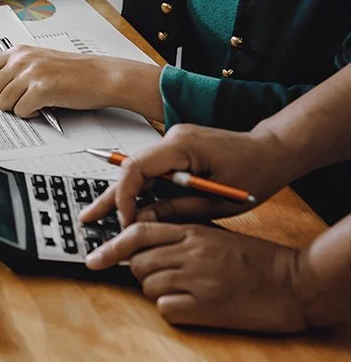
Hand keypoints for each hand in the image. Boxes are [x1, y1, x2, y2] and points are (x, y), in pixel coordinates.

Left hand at [0, 45, 162, 119]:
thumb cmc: (74, 74)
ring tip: (40, 100)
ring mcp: (30, 72)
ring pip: (3, 105)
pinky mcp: (41, 87)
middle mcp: (20, 59)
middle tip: (26, 99)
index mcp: (17, 52)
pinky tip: (48, 104)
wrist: (103, 76)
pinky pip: (22, 112)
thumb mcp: (39, 64)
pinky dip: (33, 114)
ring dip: (19, 109)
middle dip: (3, 103)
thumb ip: (14, 72)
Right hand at [80, 124, 291, 227]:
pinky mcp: (176, 151)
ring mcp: (172, 143)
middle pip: (129, 169)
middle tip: (88, 217)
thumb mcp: (215, 203)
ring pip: (137, 171)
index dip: (124, 197)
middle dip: (110, 197)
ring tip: (97, 214)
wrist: (273, 150)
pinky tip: (127, 207)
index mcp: (181, 147)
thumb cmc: (254, 172)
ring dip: (121, 195)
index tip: (125, 222)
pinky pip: (150, 170)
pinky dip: (139, 190)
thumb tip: (142, 222)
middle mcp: (171, 139)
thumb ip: (175, 210)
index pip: (136, 168)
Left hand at [86, 222, 305, 332]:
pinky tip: (192, 305)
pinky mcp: (205, 306)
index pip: (138, 232)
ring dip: (158, 290)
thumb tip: (142, 240)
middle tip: (164, 276)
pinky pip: (165, 308)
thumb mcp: (216, 234)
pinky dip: (171, 308)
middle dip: (141, 272)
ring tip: (187, 290)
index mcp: (192, 230)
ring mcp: (196, 279)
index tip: (93, 259)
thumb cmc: (256, 259)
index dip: (110, 246)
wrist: (294, 281)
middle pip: (137, 262)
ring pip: (148, 285)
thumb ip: (181, 233)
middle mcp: (190, 252)